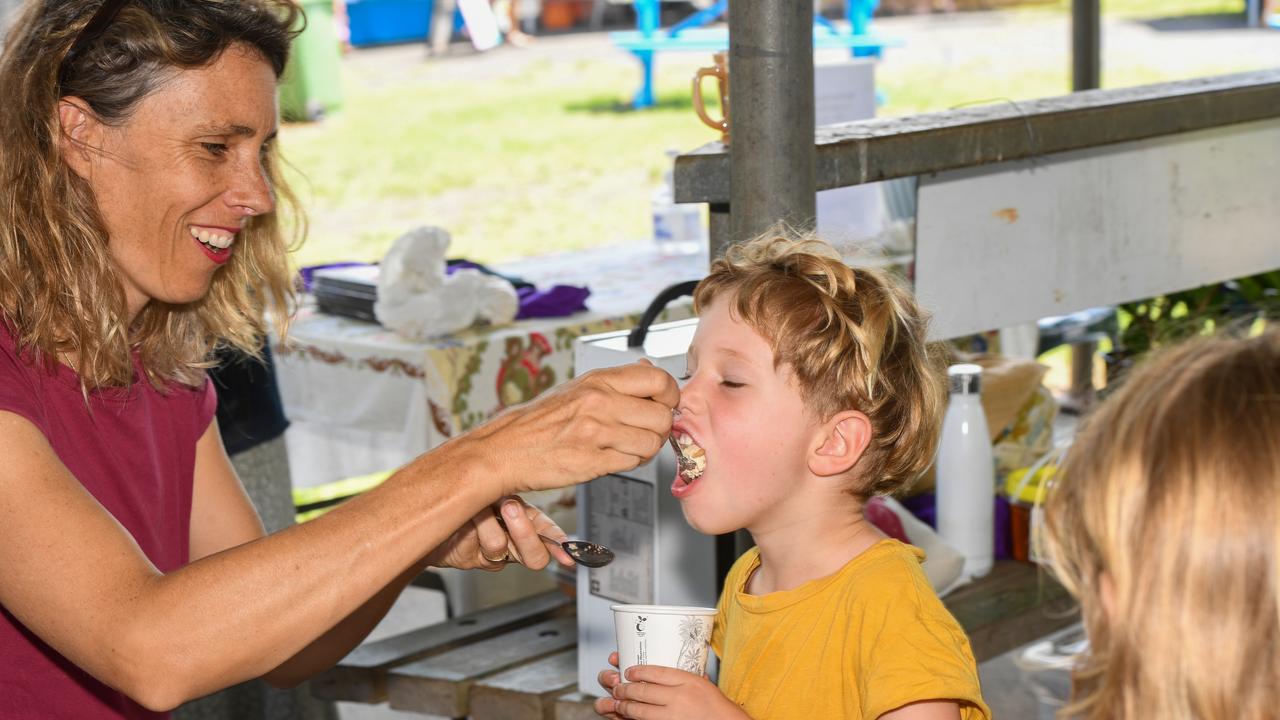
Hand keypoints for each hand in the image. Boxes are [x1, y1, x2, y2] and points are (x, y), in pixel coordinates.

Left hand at [425, 496, 572, 570]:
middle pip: (536, 556)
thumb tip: (515, 503)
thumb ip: (508, 498)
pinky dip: (473, 532)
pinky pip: (481, 551)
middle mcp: (513, 538)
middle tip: (508, 507)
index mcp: (526, 517)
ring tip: (474, 510)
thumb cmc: (460, 492)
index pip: (549, 534)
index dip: (560, 545)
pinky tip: (466, 525)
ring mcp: (495, 552)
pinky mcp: (476, 560)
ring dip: (485, 523)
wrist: (425, 512)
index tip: (568, 554)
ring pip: (501, 547)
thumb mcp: (491, 488)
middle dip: (523, 530)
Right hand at [466, 361, 679, 494]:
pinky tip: (614, 457)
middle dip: (661, 428)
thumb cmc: (541, 420)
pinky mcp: (591, 462)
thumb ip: (616, 383)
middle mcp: (599, 403)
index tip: (664, 404)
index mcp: (598, 380)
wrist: (505, 449)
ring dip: (647, 449)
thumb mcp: (578, 388)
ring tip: (629, 446)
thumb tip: (651, 372)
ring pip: (651, 443)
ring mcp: (595, 433)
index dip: (670, 395)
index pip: (659, 379)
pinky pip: (632, 463)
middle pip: (662, 416)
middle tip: (648, 431)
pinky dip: (629, 463)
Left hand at [595, 653, 748, 719]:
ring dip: (626, 707)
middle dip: (626, 689)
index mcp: (688, 681)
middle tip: (618, 688)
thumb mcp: (702, 684)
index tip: (629, 671)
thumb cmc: (717, 707)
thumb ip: (682, 677)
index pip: (656, 672)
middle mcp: (680, 698)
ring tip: (619, 703)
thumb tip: (656, 671)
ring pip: (641, 710)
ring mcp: (674, 716)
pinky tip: (629, 718)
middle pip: (644, 691)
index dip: (638, 671)